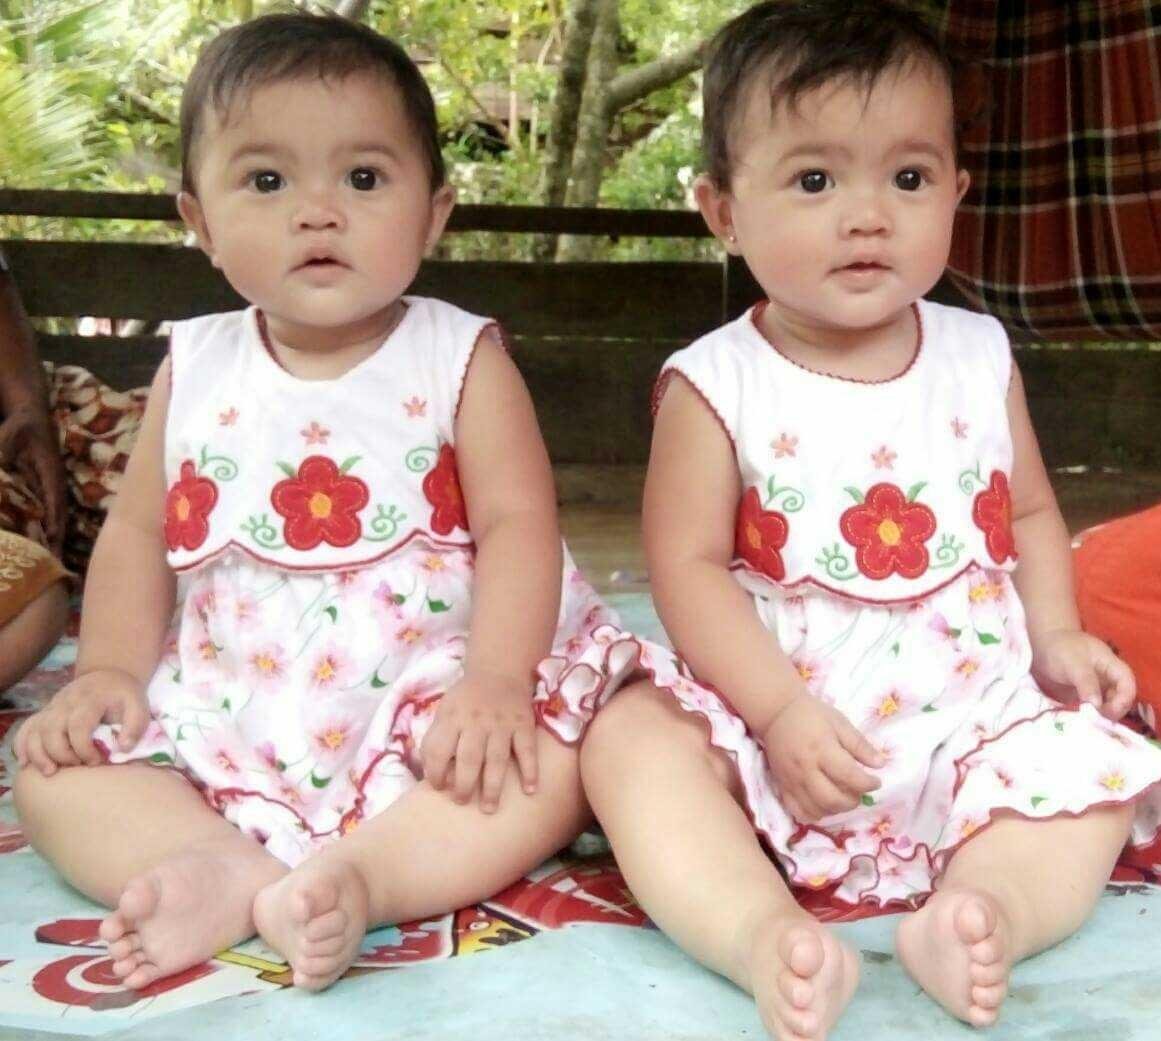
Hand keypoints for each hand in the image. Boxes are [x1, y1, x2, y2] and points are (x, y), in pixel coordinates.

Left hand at [0, 403, 66, 553]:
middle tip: (56, 564)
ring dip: (54, 540)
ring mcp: (51, 489)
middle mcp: (54, 484)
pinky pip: (47, 515)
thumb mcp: (9, 434)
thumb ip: (2, 451)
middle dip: (57, 539)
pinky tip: (43, 547)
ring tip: (53, 564)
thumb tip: (0, 467)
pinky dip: (48, 531)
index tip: (53, 537)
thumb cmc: (22, 425)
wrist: (31, 416)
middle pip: (59, 515)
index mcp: (50, 471)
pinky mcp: (44, 492)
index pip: (54, 497)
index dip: (54, 517)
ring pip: (55, 518)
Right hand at [13, 668, 148, 775]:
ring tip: (51, 771)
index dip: (84, 748)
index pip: (78, 725)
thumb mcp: (139, 705)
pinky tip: (26, 763)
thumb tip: (123, 748)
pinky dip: (23, 745)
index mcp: (91, 699)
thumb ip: (135, 726)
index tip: (96, 761)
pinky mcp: (46, 713)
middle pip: (51, 730)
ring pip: (35, 731)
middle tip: (78, 766)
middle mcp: (67, 702)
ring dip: (39, 754)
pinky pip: (27, 728)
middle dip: (62, 754)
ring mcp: (53, 707)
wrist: (109, 676)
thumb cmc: (124, 696)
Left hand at [420, 669, 538, 812]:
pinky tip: (530, 790)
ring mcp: (502, 724)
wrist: (500, 670)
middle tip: (461, 801)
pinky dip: (530, 770)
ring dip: (492, 787)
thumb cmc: (467, 698)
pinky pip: (527, 750)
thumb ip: (437, 737)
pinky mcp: (523, 725)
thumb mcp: (445, 709)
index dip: (434, 772)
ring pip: (496, 759)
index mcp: (452, 717)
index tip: (438, 787)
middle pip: (468, 758)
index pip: (438, 749)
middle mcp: (476, 721)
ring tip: (488, 808)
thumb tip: (429, 771)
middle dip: (463, 785)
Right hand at [762, 692, 885, 822]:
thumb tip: (880, 764)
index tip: (875, 781)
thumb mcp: (839, 722)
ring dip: (836, 809)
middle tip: (858, 791)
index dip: (868, 784)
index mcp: (822, 749)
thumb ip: (860, 745)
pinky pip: (799, 812)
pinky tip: (822, 803)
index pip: (849, 776)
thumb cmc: (811, 715)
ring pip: (817, 810)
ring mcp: (792, 781)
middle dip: (853, 801)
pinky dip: (814, 814)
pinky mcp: (782, 787)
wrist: (775, 714)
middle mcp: (806, 769)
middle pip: (833, 800)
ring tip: (842, 796)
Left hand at [1032, 628, 1135, 719]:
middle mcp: (1109, 679)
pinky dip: (1090, 715)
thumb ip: (1087, 683)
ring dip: (1100, 716)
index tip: (1109, 711)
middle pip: (1121, 699)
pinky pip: (1093, 708)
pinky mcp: (1086, 696)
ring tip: (1087, 722)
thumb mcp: (1075, 664)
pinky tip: (1080, 720)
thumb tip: (1097, 705)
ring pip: (1108, 706)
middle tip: (1096, 721)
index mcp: (1112, 666)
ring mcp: (1098, 688)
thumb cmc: (1062, 649)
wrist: (1044, 644)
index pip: (1127, 684)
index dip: (1123, 699)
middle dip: (1112, 711)